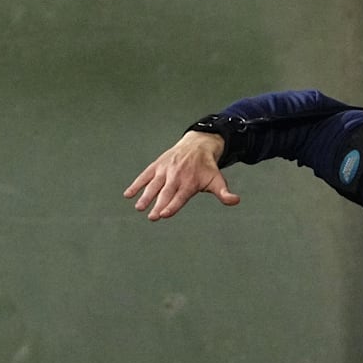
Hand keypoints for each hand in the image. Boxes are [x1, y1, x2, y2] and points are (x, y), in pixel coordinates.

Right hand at [124, 131, 239, 220]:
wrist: (197, 145)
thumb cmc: (207, 168)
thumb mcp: (217, 180)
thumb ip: (224, 193)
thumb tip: (235, 201)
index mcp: (190, 182)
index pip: (180, 197)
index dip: (172, 206)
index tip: (164, 214)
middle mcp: (176, 176)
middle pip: (166, 193)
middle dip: (158, 204)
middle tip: (152, 217)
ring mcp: (165, 170)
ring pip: (153, 185)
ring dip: (145, 196)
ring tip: (139, 208)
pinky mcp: (157, 165)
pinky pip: (145, 175)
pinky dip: (136, 184)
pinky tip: (127, 195)